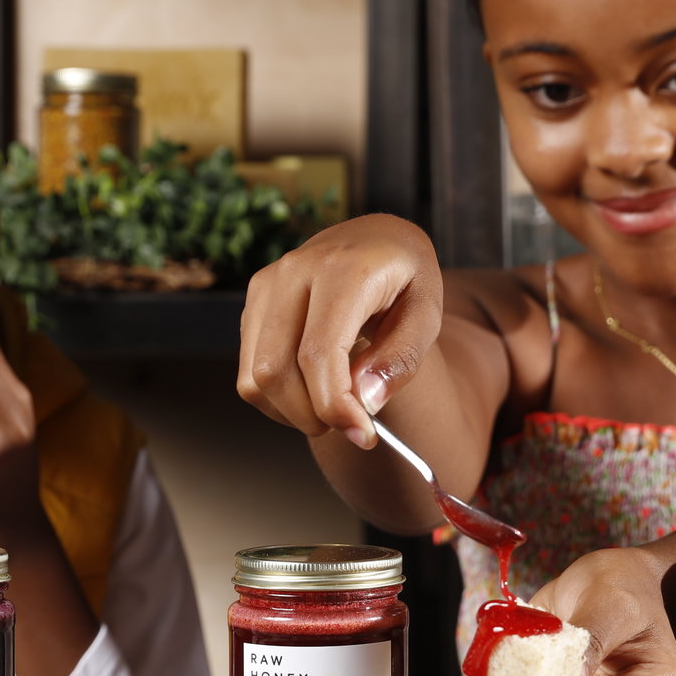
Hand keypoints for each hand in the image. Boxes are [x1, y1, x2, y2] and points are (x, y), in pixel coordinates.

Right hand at [238, 214, 441, 447]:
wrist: (378, 239)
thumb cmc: (406, 278)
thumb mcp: (427, 313)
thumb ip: (401, 359)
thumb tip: (365, 402)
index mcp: (343, 269)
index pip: (318, 353)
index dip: (336, 406)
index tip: (364, 435)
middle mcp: (294, 271)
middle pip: (275, 370)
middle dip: (311, 415)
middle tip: (351, 425)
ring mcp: (267, 284)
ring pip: (255, 377)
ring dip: (292, 412)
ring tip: (333, 407)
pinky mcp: (255, 301)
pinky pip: (249, 370)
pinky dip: (277, 398)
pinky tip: (312, 390)